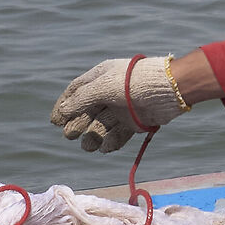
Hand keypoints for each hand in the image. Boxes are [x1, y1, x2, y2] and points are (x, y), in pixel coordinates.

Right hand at [50, 55, 188, 152]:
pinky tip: (106, 147)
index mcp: (101, 78)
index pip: (76, 91)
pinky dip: (111, 142)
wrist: (170, 90)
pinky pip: (118, 134)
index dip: (64, 105)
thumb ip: (81, 99)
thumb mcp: (103, 88)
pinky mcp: (135, 122)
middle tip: (70, 135)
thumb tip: (63, 110)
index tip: (55, 121)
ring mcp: (122, 108)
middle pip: (87, 111)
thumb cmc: (134, 82)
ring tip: (88, 146)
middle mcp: (110, 93)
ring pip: (101, 125)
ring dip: (92, 137)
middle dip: (77, 124)